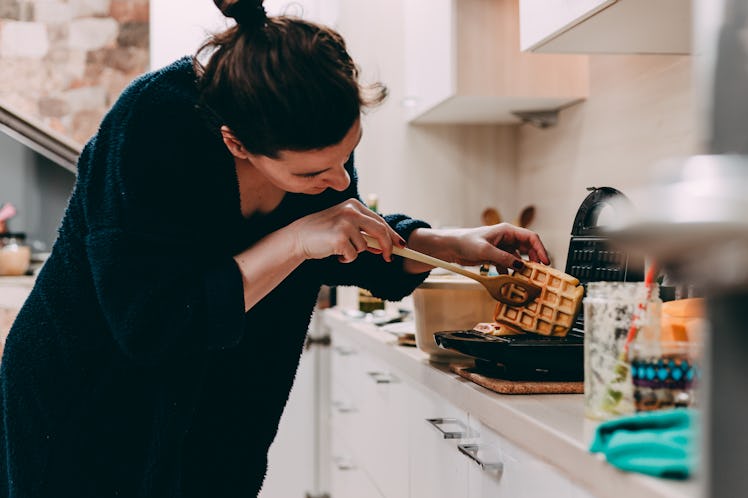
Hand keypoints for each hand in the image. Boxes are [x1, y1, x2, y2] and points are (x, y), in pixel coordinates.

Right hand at [288, 198, 404, 262]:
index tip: (401, 245)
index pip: (379, 221)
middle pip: (380, 231)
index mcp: (354, 205)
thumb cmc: (322, 232)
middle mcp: (351, 211)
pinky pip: (353, 255)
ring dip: (355, 253)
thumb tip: (382, 247)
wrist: (299, 237)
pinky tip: (334, 253)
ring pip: (365, 247)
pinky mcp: (340, 238)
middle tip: (388, 258)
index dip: (392, 235)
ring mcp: (346, 224)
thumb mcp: (344, 226)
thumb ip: (362, 232)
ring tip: (340, 249)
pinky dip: (346, 259)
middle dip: (387, 246)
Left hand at [421, 223, 549, 273]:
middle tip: (538, 273)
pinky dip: (510, 272)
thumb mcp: (485, 251)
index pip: (530, 238)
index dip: (540, 249)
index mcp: (507, 231)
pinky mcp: (496, 256)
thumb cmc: (465, 242)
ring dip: (522, 268)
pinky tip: (509, 279)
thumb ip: (504, 258)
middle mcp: (507, 238)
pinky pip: (509, 264)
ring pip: (519, 258)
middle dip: (534, 260)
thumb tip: (521, 266)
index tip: (545, 262)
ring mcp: (502, 248)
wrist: (450, 247)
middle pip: (527, 248)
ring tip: (525, 278)